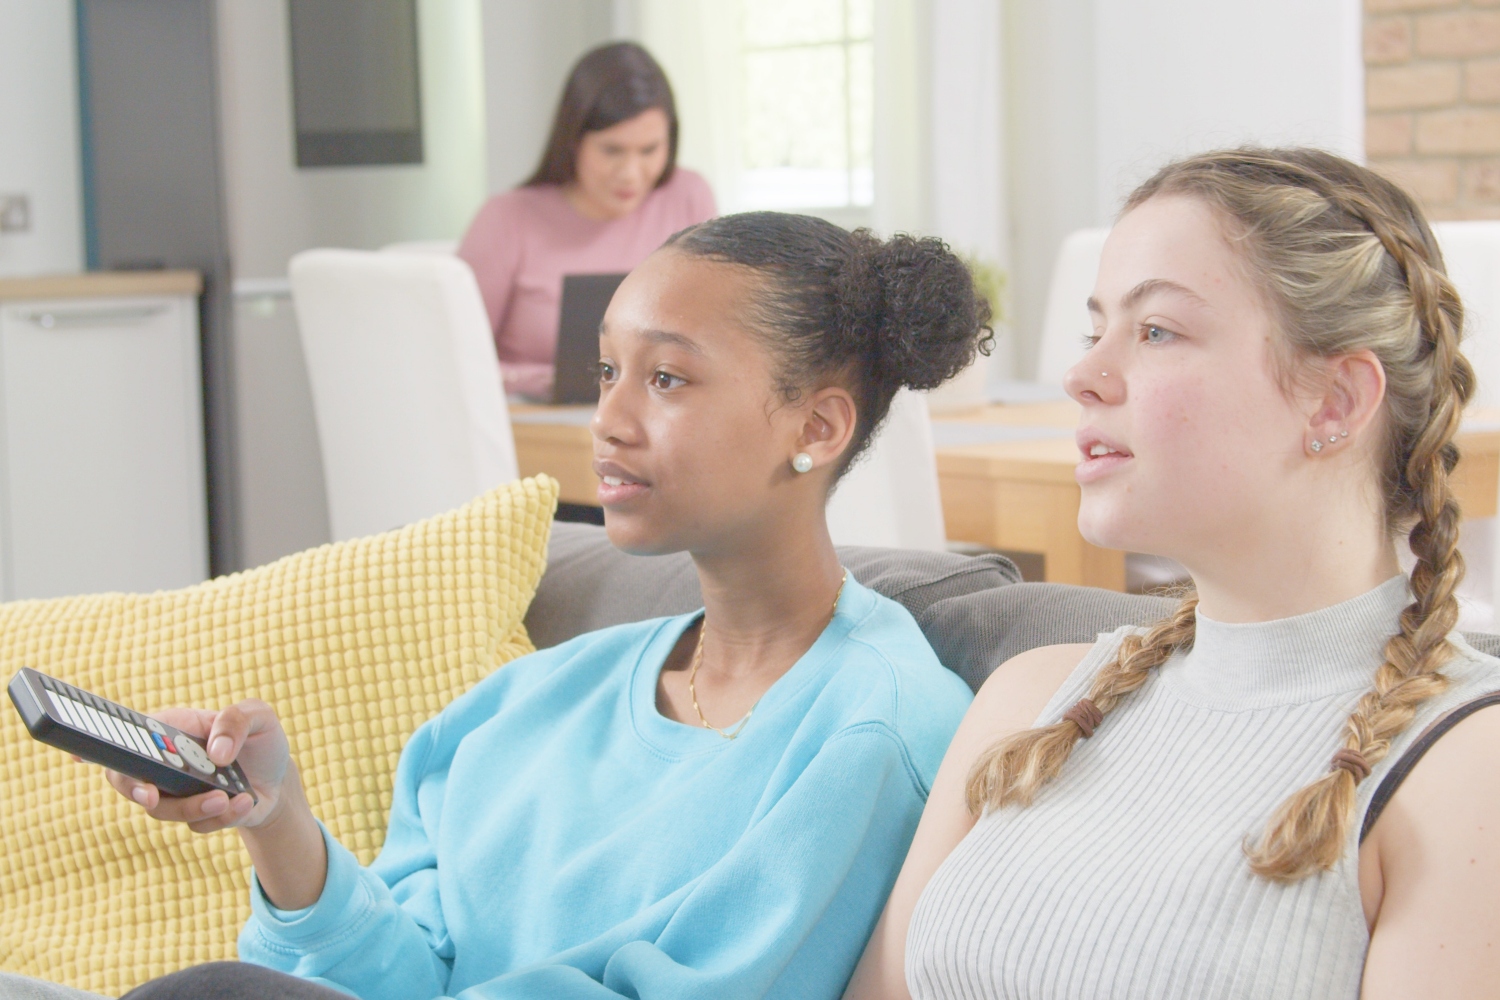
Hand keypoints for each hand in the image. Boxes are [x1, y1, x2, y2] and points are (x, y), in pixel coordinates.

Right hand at [102, 699, 294, 833]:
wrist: (280, 779)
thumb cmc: (261, 740)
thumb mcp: (258, 717)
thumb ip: (236, 720)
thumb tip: (214, 753)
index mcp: (172, 730)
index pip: (126, 735)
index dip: (98, 745)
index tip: (81, 755)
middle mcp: (165, 763)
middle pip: (128, 779)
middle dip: (134, 789)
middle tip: (151, 795)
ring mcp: (176, 793)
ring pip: (164, 809)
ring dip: (193, 807)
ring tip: (225, 797)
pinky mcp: (196, 817)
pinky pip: (198, 824)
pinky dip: (223, 816)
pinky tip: (245, 801)